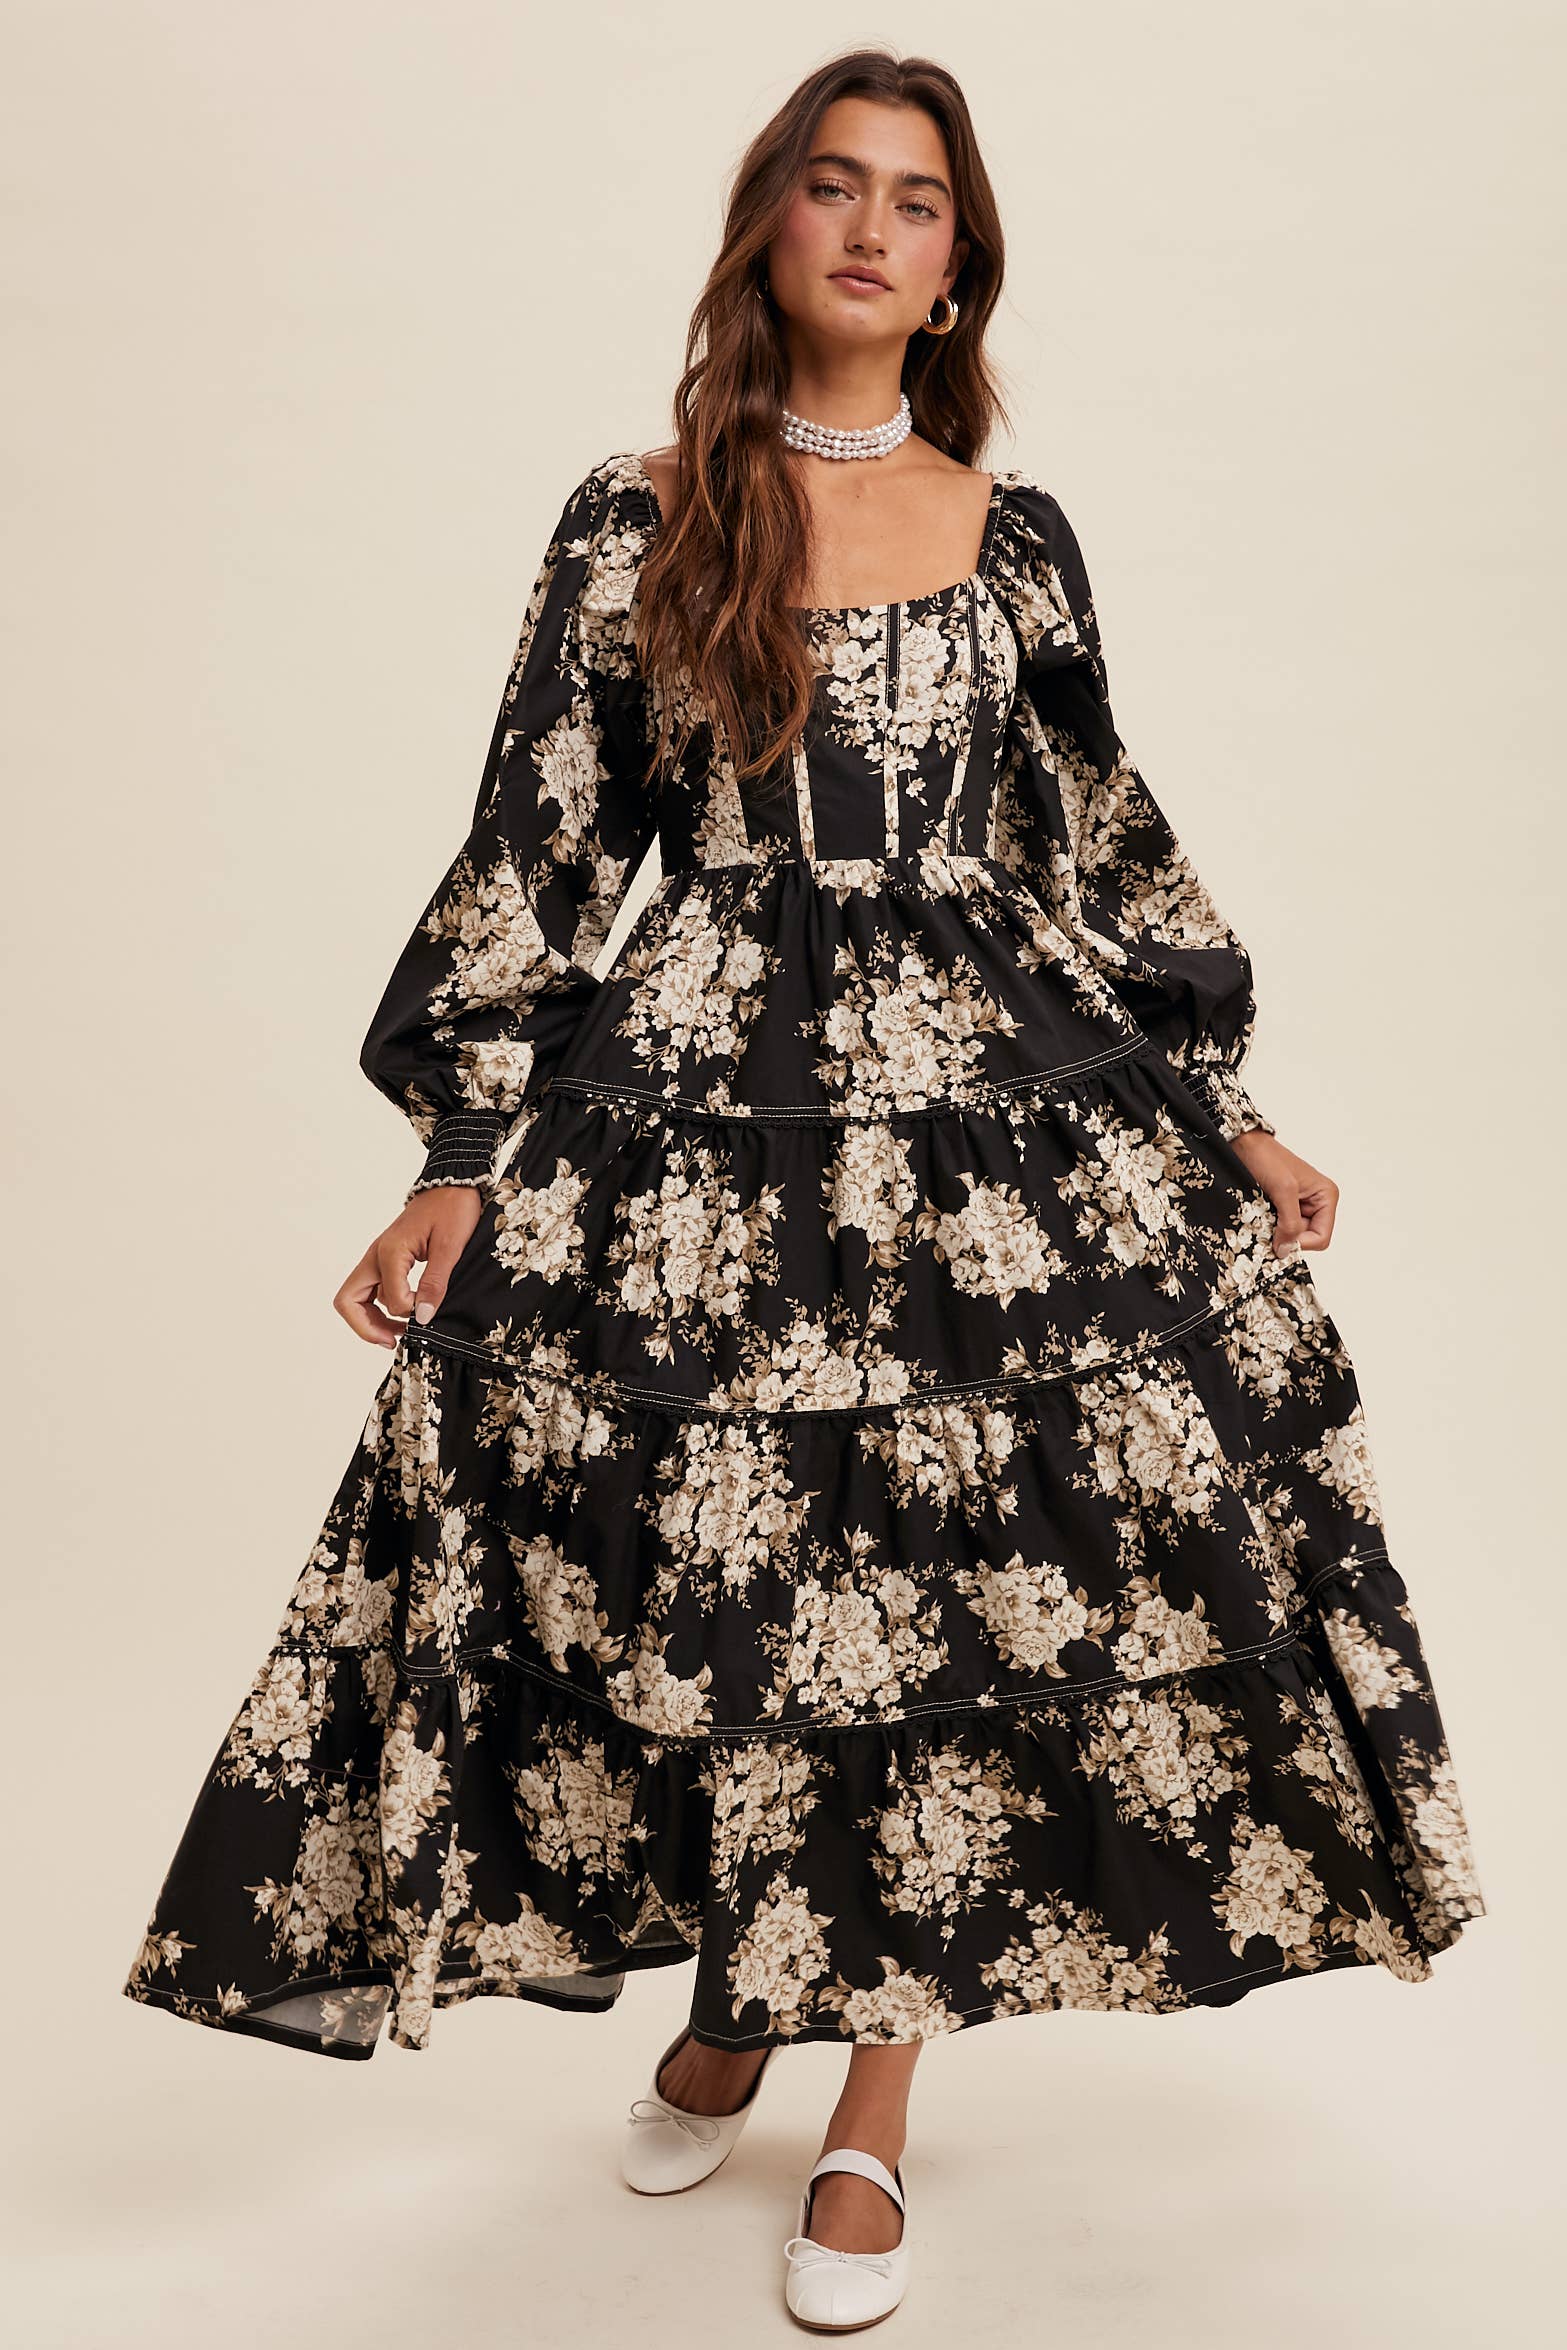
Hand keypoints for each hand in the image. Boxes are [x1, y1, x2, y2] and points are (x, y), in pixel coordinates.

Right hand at [334, 1185, 484, 1346]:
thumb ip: (435, 1283)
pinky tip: (405, 1315)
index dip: (406, 1314)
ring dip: (373, 1321)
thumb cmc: (453, 1209)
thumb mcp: (450, 1247)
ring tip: (401, 1334)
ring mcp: (379, 1258)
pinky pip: (373, 1291)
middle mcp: (376, 1256)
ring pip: (357, 1298)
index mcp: (389, 1252)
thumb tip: (422, 1317)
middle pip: (348, 1300)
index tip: (429, 1312)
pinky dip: (382, 1309)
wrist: (453, 1185)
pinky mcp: (387, 1261)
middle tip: (393, 1342)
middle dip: (366, 1327)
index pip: (387, 1300)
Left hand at [1231, 1129, 1338, 1255]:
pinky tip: (1261, 1215)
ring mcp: (1300, 1207)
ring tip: (1263, 1215)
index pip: (1321, 1238)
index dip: (1301, 1243)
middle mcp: (1317, 1203)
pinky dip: (1269, 1227)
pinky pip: (1279, 1228)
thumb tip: (1287, 1250)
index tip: (1280, 1240)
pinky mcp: (1284, 1208)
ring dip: (1276, 1231)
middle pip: (1306, 1239)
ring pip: (1291, 1235)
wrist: (1245, 1145)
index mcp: (1326, 1197)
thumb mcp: (1283, 1190)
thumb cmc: (1267, 1158)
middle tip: (1268, 1224)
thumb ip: (1289, 1222)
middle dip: (1286, 1236)